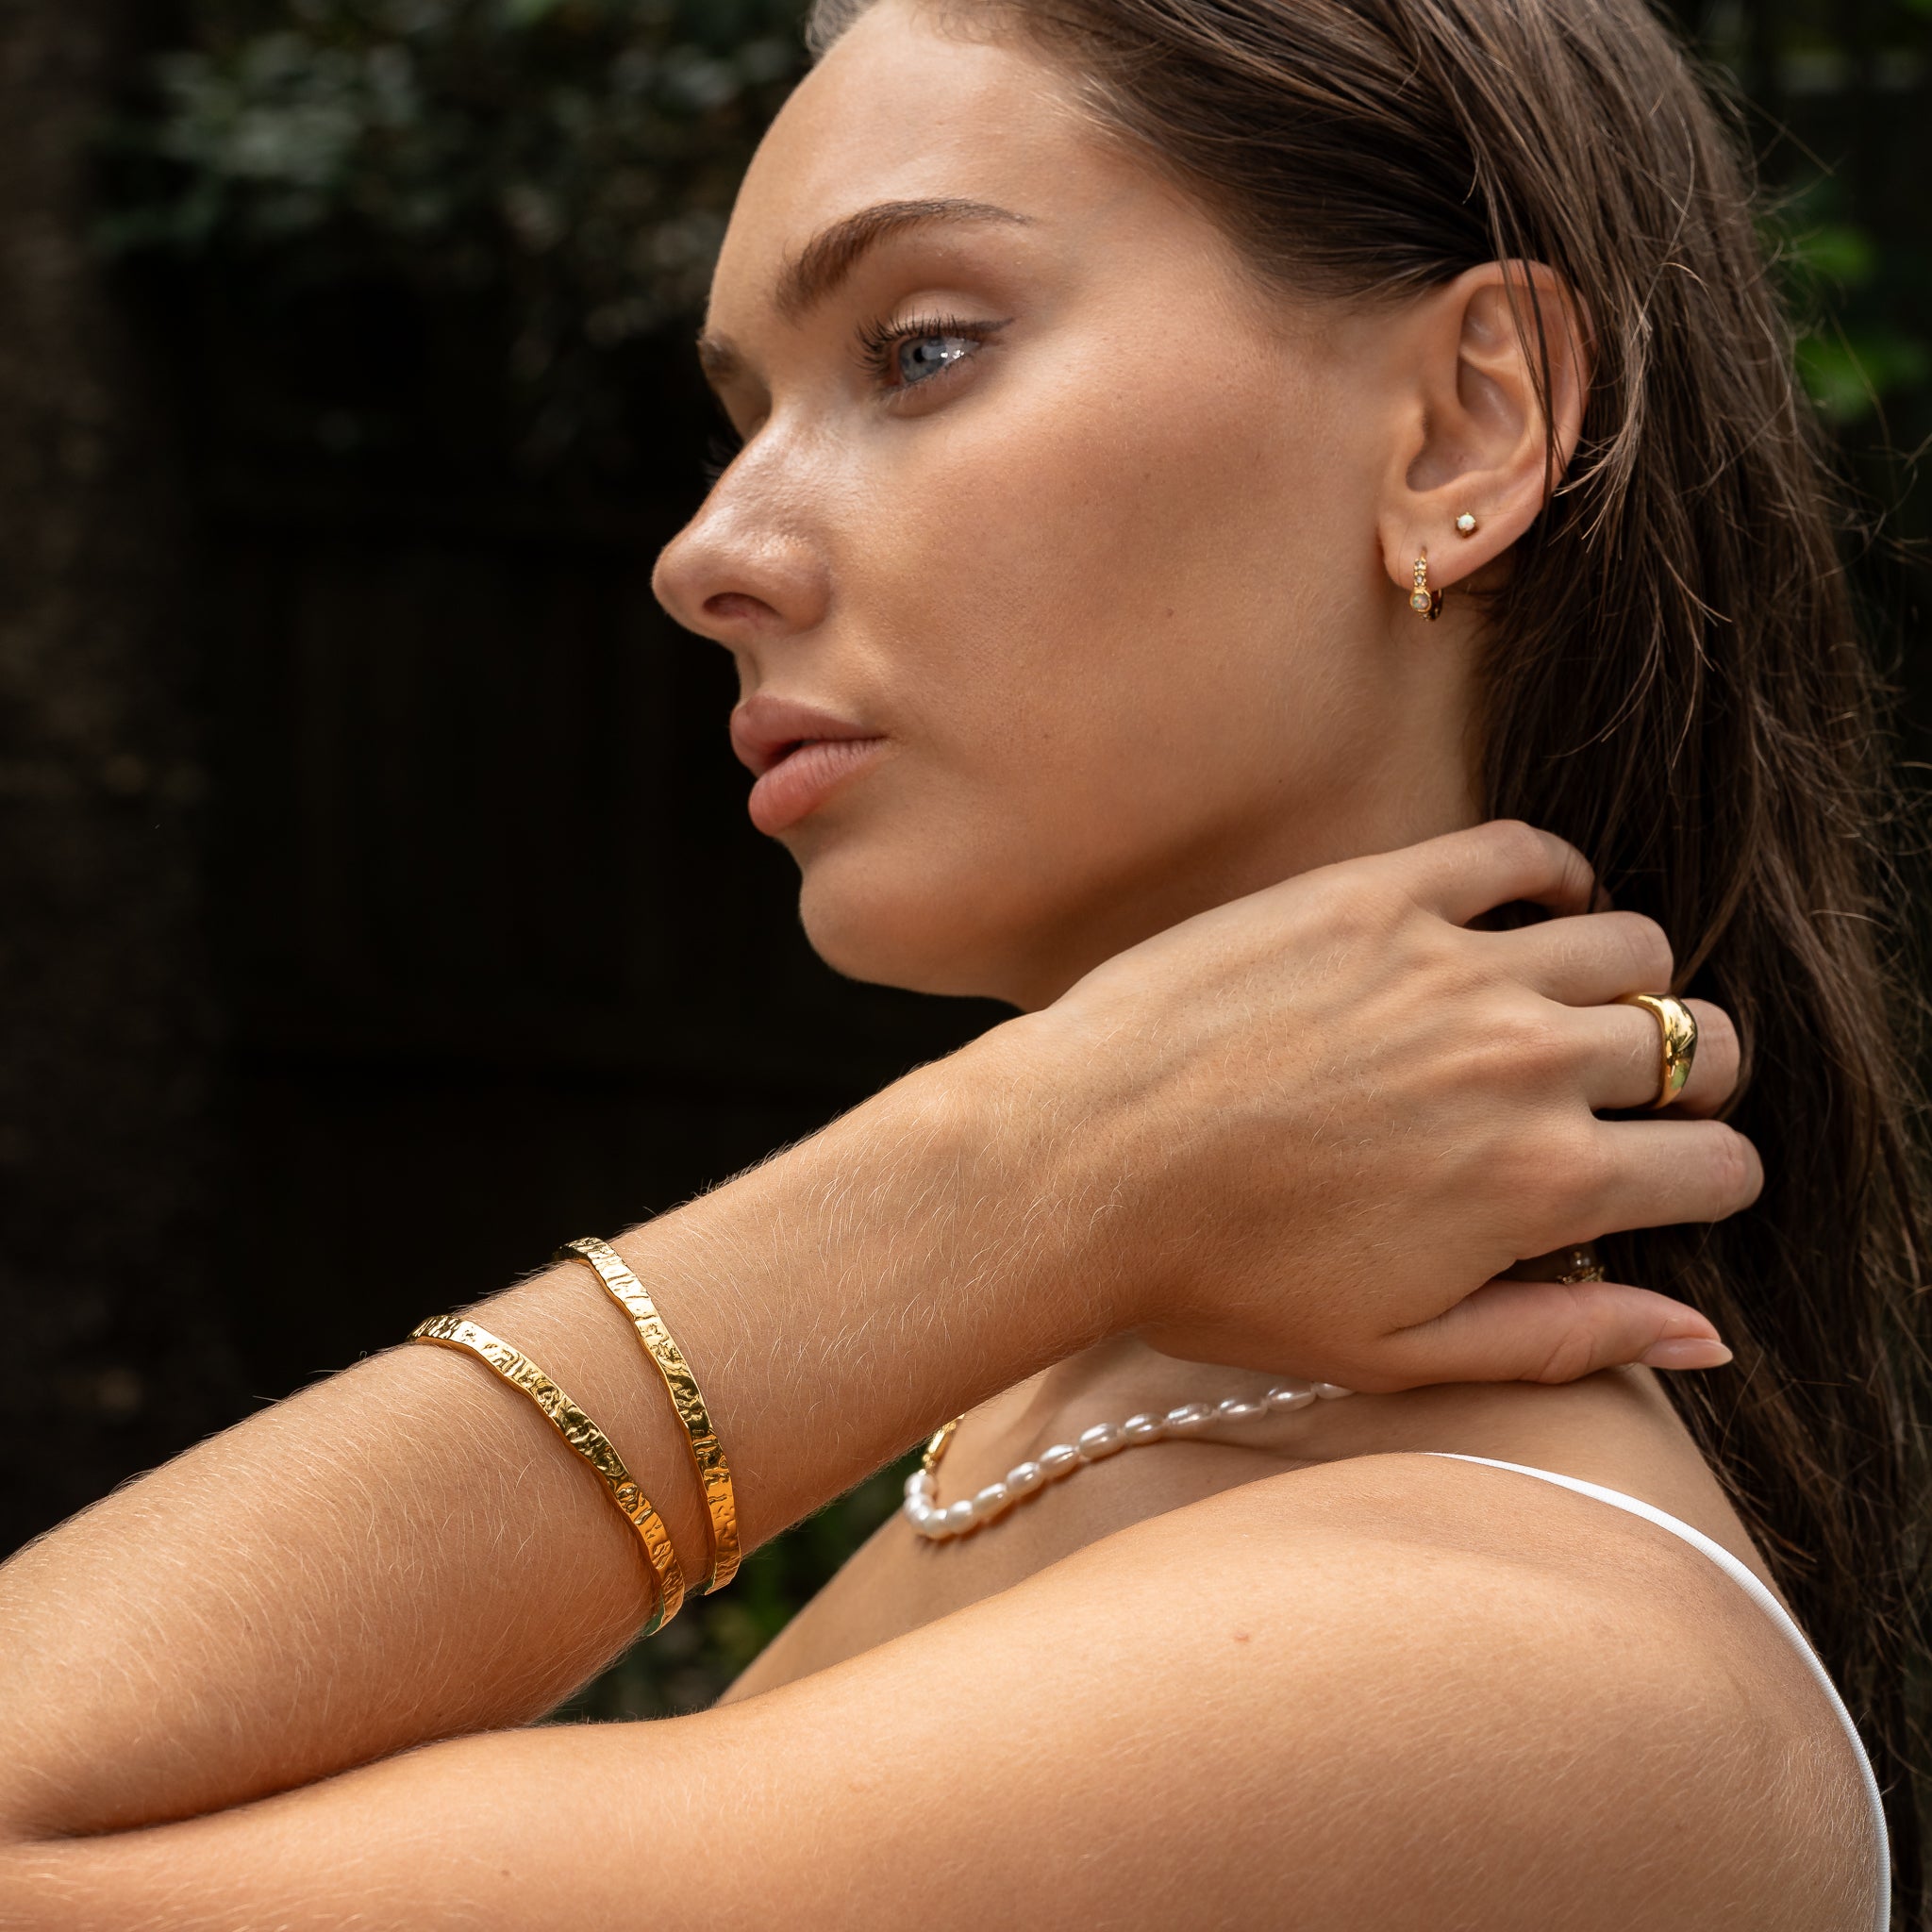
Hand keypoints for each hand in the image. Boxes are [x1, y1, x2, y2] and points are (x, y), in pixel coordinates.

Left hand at [995, 820, 1752, 1388]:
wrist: (1074, 1162)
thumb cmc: (1216, 1275)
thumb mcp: (1394, 1349)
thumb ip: (1561, 1338)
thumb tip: (1707, 1335)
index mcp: (1540, 1186)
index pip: (1718, 1165)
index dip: (1703, 1180)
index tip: (1660, 1181)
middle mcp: (1523, 1064)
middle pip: (1694, 1044)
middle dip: (1685, 1078)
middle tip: (1623, 1097)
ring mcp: (1453, 967)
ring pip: (1630, 945)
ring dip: (1625, 982)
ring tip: (1569, 1008)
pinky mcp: (1376, 894)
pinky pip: (1520, 851)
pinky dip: (1551, 874)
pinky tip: (1529, 909)